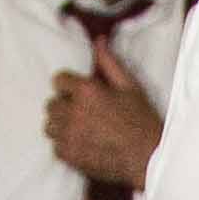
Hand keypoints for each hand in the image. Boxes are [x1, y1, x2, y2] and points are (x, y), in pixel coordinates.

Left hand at [45, 42, 164, 188]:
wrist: (149, 159)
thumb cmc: (142, 121)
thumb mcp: (130, 86)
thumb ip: (109, 62)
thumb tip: (99, 40)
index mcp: (86, 91)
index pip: (58, 80)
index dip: (69, 87)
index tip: (79, 95)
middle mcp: (73, 112)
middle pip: (51, 104)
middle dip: (64, 107)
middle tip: (82, 114)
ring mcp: (69, 135)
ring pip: (50, 126)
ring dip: (61, 126)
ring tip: (80, 130)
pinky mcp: (70, 156)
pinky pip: (56, 147)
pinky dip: (66, 147)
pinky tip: (83, 146)